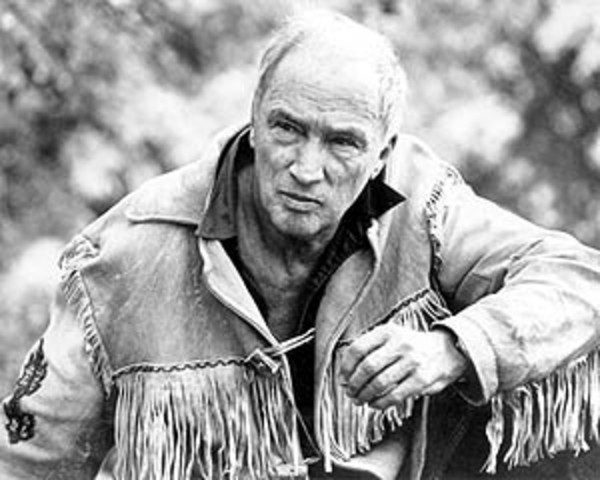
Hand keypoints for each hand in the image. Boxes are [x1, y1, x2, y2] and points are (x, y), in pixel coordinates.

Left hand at [338, 324, 467, 409]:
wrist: (447, 350)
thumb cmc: (411, 346)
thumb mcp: (392, 336)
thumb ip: (370, 348)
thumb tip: (346, 373)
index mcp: (388, 331)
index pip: (358, 348)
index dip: (346, 366)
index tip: (343, 377)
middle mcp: (400, 344)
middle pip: (367, 367)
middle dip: (354, 384)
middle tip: (350, 392)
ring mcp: (412, 361)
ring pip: (380, 383)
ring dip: (365, 395)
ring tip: (360, 400)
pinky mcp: (422, 379)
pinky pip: (395, 395)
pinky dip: (381, 403)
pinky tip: (375, 404)